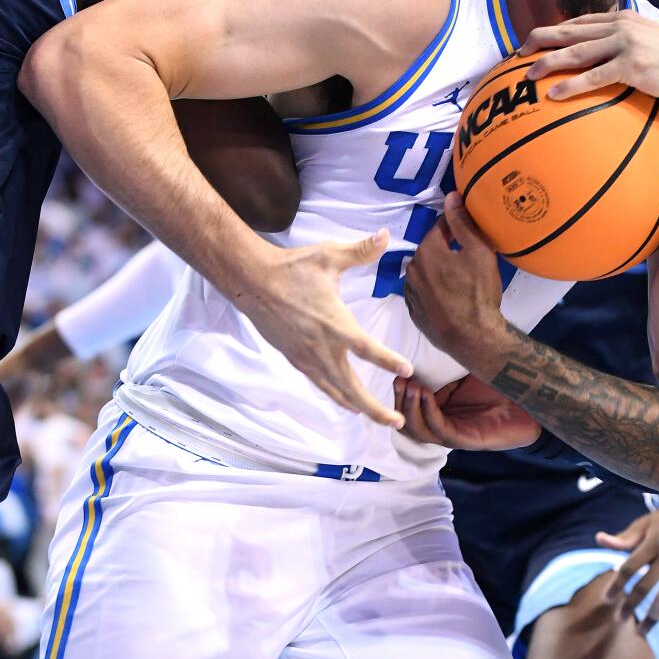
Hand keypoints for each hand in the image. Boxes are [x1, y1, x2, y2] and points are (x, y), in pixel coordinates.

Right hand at [237, 230, 412, 426]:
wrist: (252, 282)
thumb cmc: (292, 268)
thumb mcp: (328, 255)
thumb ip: (360, 251)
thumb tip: (386, 235)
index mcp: (335, 323)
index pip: (367, 348)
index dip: (388, 361)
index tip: (407, 370)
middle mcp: (322, 347)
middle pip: (352, 386)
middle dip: (375, 408)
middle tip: (396, 422)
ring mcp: (306, 356)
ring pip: (335, 390)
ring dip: (358, 406)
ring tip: (376, 417)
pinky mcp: (295, 358)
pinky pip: (319, 383)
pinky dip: (335, 395)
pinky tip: (344, 400)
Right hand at [394, 374, 540, 449]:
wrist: (531, 397)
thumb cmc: (502, 383)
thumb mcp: (468, 368)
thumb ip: (449, 361)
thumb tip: (431, 335)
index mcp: (442, 410)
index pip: (411, 410)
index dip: (401, 394)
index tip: (396, 372)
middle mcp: (445, 425)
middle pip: (409, 423)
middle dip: (400, 402)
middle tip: (398, 380)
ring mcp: (455, 434)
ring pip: (420, 431)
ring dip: (410, 409)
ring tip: (409, 386)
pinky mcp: (467, 440)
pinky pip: (441, 431)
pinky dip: (429, 413)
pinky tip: (425, 395)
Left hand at [403, 192, 510, 373]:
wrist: (473, 338)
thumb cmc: (478, 293)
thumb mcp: (478, 252)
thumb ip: (462, 223)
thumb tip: (451, 196)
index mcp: (426, 251)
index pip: (440, 228)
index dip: (455, 226)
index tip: (467, 229)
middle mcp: (412, 269)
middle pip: (431, 250)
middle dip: (446, 248)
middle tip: (467, 255)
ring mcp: (411, 293)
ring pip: (426, 271)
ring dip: (439, 269)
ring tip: (460, 276)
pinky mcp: (414, 312)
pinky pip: (423, 292)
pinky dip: (434, 289)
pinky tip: (450, 295)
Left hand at [519, 10, 658, 107]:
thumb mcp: (652, 47)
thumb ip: (629, 47)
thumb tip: (609, 62)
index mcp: (625, 20)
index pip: (581, 22)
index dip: (555, 30)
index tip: (535, 41)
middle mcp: (622, 27)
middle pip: (570, 32)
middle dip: (541, 39)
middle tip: (519, 52)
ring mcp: (627, 44)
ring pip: (576, 52)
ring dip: (548, 62)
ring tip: (526, 74)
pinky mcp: (632, 66)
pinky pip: (593, 77)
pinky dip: (570, 85)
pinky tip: (552, 94)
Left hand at [598, 498, 658, 636]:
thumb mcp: (646, 523)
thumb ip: (624, 537)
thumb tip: (598, 539)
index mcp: (653, 542)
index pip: (629, 569)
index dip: (616, 585)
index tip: (606, 600)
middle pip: (646, 587)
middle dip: (630, 606)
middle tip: (617, 620)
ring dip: (654, 618)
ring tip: (641, 632)